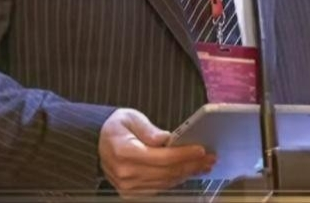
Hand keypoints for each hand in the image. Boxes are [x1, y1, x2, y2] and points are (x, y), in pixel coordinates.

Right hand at [98, 108, 215, 196]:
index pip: (161, 157)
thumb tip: (167, 139)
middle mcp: (126, 173)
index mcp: (124, 152)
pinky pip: (159, 188)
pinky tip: (188, 172)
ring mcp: (128, 187)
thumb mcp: (129, 117)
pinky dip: (176, 180)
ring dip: (187, 174)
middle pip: (166, 172)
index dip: (183, 154)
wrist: (98, 143)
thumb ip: (148, 129)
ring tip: (204, 165)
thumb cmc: (116, 127)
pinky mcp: (131, 192)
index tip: (201, 149)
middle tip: (211, 157)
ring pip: (165, 182)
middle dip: (191, 164)